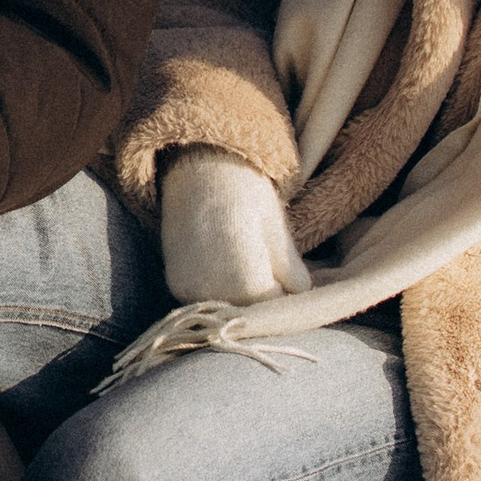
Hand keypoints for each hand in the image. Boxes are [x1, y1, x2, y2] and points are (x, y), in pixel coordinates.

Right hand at [160, 148, 308, 305]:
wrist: (197, 168)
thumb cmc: (246, 191)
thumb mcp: (276, 228)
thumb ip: (290, 267)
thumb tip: (304, 291)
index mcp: (246, 282)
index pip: (275, 308)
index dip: (287, 296)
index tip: (291, 282)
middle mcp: (213, 293)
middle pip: (249, 312)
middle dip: (263, 298)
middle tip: (271, 270)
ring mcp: (189, 290)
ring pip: (227, 308)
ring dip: (240, 296)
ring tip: (248, 263)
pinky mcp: (175, 284)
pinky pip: (205, 298)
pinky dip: (218, 290)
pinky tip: (225, 264)